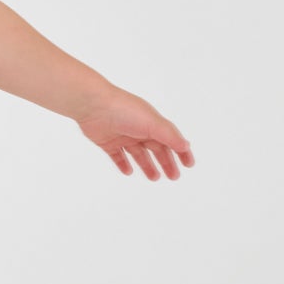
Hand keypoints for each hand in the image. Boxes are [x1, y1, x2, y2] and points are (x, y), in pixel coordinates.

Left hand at [75, 87, 193, 178]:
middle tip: (174, 177)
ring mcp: (123, 136)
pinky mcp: (107, 142)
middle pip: (157, 149)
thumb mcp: (152, 123)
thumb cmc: (124, 110)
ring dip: (147, 166)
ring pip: (139, 154)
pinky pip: (117, 156)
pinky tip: (128, 172)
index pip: (171, 139)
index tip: (189, 164)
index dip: (181, 152)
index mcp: (152, 122)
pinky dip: (123, 164)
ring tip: (155, 178)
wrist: (93, 106)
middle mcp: (139, 129)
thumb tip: (186, 146)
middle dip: (166, 162)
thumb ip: (169, 135)